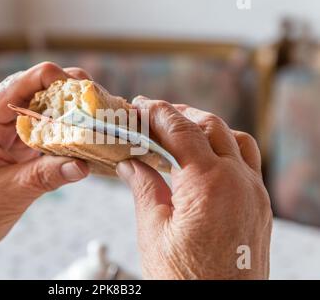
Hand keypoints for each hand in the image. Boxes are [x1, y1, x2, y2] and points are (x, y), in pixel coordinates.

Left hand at [0, 62, 90, 278]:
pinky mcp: (14, 144)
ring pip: (38, 107)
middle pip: (30, 90)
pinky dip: (61, 127)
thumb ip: (46, 176)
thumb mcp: (11, 193)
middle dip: (63, 90)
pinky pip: (41, 127)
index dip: (48, 78)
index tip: (79, 84)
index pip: (16, 86)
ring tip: (93, 111)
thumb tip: (83, 165)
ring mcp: (3, 131)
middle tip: (93, 97)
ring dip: (65, 108)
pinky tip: (81, 130)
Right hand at [116, 97, 271, 278]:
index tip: (140, 106)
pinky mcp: (259, 206)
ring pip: (234, 139)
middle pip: (210, 126)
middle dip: (179, 115)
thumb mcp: (154, 233)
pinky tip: (204, 158)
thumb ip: (144, 189)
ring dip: (205, 128)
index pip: (181, 130)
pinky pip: (247, 161)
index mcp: (208, 185)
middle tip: (152, 117)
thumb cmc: (185, 282)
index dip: (157, 113)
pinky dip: (225, 147)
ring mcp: (254, 193)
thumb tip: (130, 163)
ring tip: (178, 132)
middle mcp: (238, 182)